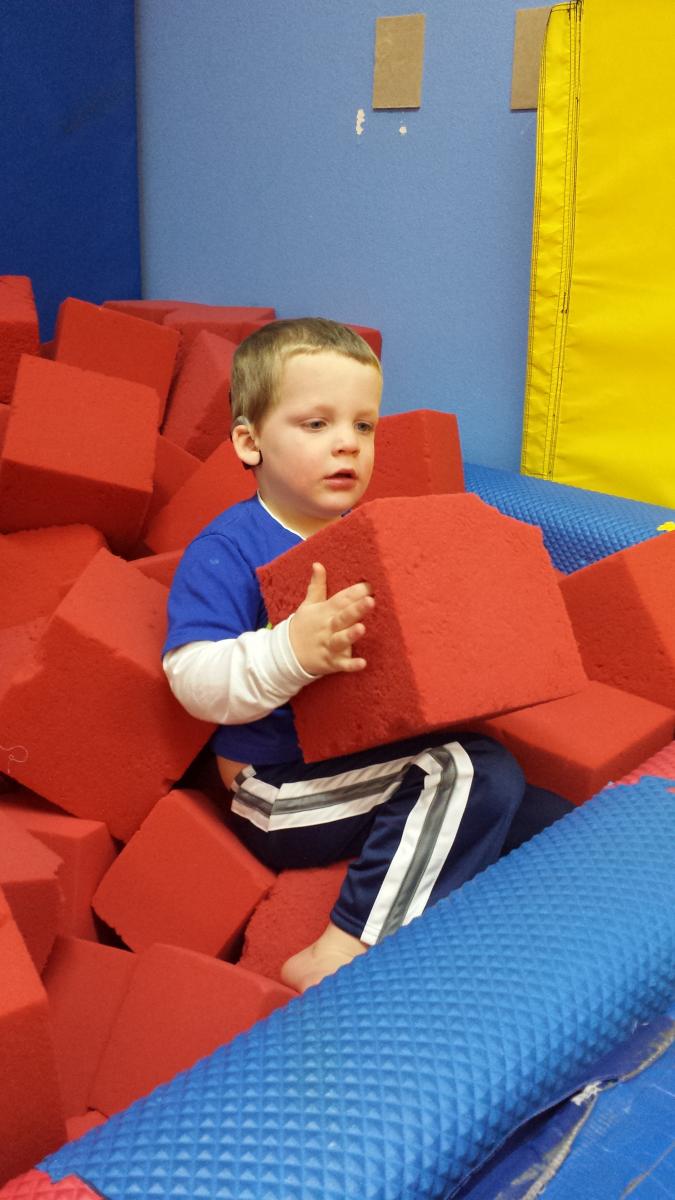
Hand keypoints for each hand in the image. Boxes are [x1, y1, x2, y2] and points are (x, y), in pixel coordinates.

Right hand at [289, 562, 374, 676]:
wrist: (286, 654)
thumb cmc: (304, 626)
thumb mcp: (308, 605)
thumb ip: (317, 585)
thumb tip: (318, 564)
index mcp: (324, 612)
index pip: (340, 600)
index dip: (354, 593)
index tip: (369, 585)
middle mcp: (327, 628)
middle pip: (342, 617)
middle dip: (355, 610)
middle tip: (370, 601)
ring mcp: (329, 646)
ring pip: (341, 640)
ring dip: (350, 635)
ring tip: (362, 628)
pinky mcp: (331, 662)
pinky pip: (342, 665)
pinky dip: (351, 665)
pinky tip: (363, 663)